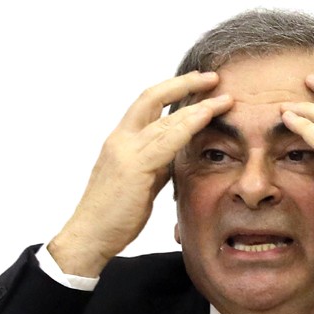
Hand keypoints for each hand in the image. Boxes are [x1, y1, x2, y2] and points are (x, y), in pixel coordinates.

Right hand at [49, 72, 232, 275]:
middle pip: (152, 97)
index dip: (172, 91)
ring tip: (223, 97)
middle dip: (184, 83)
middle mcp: (120, 140)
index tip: (196, 84)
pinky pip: (167, 140)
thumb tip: (178, 154)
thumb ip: (157, 164)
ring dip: (197, 105)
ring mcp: (126, 151)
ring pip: (165, 118)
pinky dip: (190, 124)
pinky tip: (207, 116)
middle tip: (212, 77)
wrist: (90, 235)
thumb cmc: (114, 215)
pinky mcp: (134, 167)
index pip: (146, 105)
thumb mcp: (142, 183)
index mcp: (120, 142)